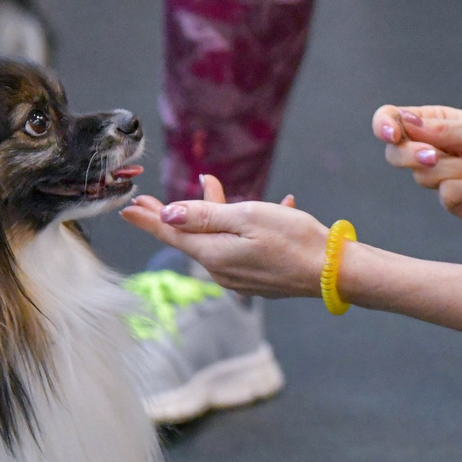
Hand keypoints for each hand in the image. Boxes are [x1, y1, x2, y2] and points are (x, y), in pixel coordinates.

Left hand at [119, 175, 328, 299]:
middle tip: (148, 199)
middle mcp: (221, 270)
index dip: (148, 219)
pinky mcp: (258, 276)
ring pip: (215, 240)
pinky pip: (239, 247)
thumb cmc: (294, 239)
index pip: (170, 233)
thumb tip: (167, 215)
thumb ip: (205, 216)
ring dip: (212, 213)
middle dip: (173, 214)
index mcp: (214, 254)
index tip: (127, 206)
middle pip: (190, 237)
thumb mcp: (247, 217)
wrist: (334, 272)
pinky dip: (242, 226)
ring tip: (213, 184)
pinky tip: (270, 208)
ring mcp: (240, 276)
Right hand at [372, 104, 461, 224]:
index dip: (384, 126)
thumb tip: (402, 122)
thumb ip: (440, 129)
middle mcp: (433, 149)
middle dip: (415, 155)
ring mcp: (441, 177)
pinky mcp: (454, 202)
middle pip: (395, 153)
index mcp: (435, 123)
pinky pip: (445, 197)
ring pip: (423, 177)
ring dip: (457, 171)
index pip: (392, 120)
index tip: (391, 134)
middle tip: (437, 156)